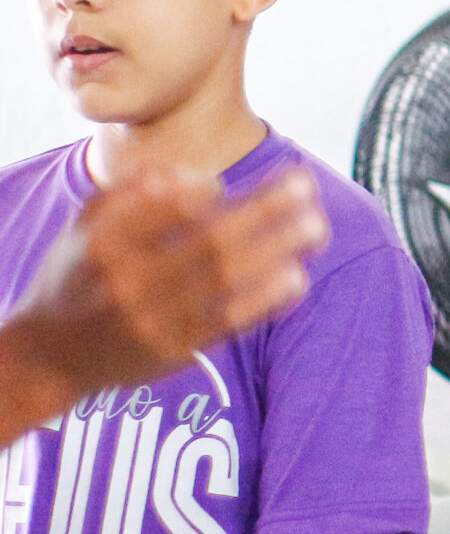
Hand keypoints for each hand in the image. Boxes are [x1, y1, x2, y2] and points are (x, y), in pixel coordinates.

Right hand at [1, 167, 325, 416]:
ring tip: (317, 227)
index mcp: (103, 247)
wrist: (49, 360)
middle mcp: (128, 285)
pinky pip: (229, 321)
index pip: (162, 210)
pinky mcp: (175, 351)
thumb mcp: (82, 231)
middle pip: (209, 242)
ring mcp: (154, 321)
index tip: (224, 182)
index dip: (200, 191)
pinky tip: (297, 277)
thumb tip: (189, 174)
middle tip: (305, 186)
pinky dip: (266, 299)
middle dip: (264, 211)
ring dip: (278, 251)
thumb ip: (128, 194)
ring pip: (226, 282)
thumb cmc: (76, 280)